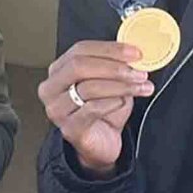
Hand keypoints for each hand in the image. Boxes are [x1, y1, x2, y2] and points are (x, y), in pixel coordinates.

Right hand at [37, 41, 152, 176]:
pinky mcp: (70, 128)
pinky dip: (112, 102)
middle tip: (138, 71)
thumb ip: (115, 64)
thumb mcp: (109, 81)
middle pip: (79, 66)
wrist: (102, 143)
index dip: (109, 49)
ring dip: (120, 85)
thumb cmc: (104, 110)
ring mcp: (57, 109)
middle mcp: (52, 88)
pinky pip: (92, 109)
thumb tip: (134, 53)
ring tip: (140, 86)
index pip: (80, 50)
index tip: (135, 53)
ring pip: (88, 88)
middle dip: (113, 67)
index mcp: (58, 70)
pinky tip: (123, 101)